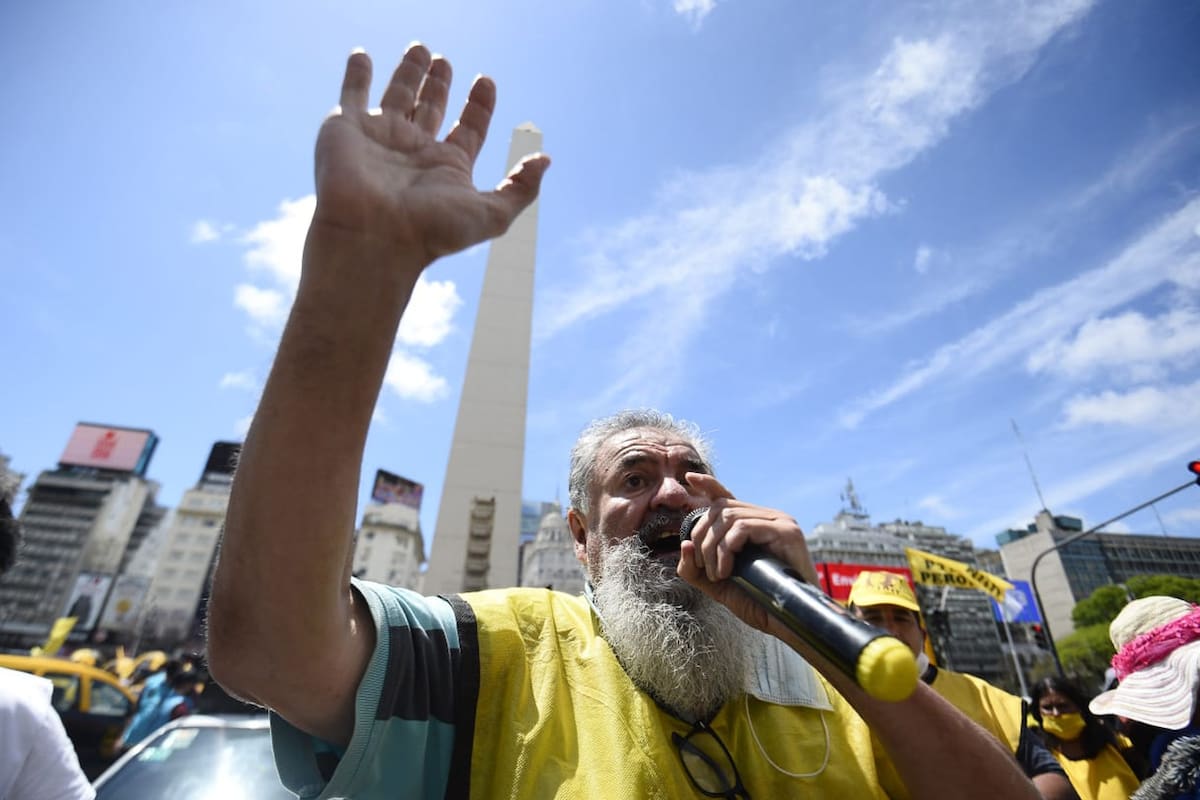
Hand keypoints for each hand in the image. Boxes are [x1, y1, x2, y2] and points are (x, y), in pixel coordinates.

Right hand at [311, 44, 549, 268]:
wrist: (371, 238)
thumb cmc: (431, 231)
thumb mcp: (491, 214)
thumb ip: (520, 188)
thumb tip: (545, 160)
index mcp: (447, 168)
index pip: (469, 129)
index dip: (479, 105)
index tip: (486, 81)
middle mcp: (415, 152)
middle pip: (432, 108)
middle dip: (439, 84)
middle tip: (445, 61)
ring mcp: (380, 138)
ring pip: (398, 95)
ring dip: (409, 72)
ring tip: (421, 47)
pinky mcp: (346, 128)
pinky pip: (352, 92)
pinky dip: (356, 73)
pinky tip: (361, 54)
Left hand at [676, 473, 819, 635]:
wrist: (787, 623)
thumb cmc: (758, 603)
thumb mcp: (718, 584)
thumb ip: (696, 569)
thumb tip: (684, 544)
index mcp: (753, 525)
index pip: (727, 497)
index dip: (708, 485)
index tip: (689, 478)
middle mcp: (767, 517)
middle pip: (720, 508)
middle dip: (702, 537)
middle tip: (704, 568)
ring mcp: (780, 521)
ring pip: (729, 517)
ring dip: (713, 548)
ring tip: (718, 574)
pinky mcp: (787, 531)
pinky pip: (744, 527)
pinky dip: (727, 548)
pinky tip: (728, 570)